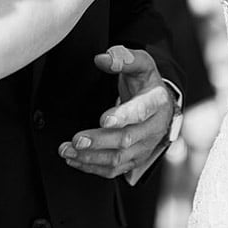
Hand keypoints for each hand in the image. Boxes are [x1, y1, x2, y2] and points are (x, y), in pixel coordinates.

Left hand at [59, 46, 174, 181]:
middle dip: (99, 141)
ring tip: (67, 150)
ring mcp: (145, 146)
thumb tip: (101, 59)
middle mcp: (154, 128)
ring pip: (118, 158)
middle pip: (126, 139)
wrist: (160, 104)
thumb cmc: (146, 82)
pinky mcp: (135, 159)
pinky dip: (93, 167)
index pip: (141, 111)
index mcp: (156, 102)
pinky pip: (115, 169)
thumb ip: (121, 59)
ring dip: (91, 157)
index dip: (123, 116)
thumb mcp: (140, 63)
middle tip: (77, 140)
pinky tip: (75, 160)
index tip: (103, 120)